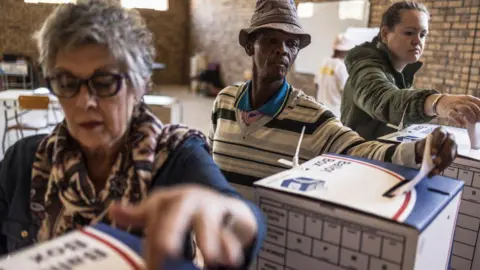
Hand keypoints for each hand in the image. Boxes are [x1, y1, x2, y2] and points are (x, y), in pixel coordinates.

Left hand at [108, 184, 257, 269]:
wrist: (223, 204)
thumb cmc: (186, 209)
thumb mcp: (163, 209)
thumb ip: (139, 213)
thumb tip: (114, 209)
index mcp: (170, 198)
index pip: (154, 217)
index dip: (151, 242)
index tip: (151, 267)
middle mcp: (190, 199)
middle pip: (178, 212)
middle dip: (172, 229)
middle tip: (166, 248)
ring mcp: (210, 206)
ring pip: (207, 222)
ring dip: (208, 240)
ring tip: (208, 258)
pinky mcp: (229, 216)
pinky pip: (228, 232)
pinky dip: (229, 247)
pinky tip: (230, 261)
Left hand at [415, 127, 457, 175]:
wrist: (425, 149)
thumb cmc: (425, 144)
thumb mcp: (422, 144)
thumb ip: (424, 147)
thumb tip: (426, 154)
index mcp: (441, 131)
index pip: (441, 135)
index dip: (437, 143)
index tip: (432, 153)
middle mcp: (450, 137)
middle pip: (449, 145)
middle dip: (442, 155)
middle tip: (435, 162)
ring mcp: (453, 146)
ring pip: (451, 155)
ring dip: (443, 164)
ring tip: (434, 171)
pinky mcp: (454, 155)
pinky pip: (450, 161)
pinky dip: (442, 167)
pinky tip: (435, 172)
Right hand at [435, 95, 479, 125]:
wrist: (440, 102)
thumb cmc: (455, 104)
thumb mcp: (464, 101)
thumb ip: (472, 106)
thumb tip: (479, 115)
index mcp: (467, 98)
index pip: (478, 102)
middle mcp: (461, 100)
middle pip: (473, 106)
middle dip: (478, 114)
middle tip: (478, 120)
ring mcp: (454, 105)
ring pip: (465, 109)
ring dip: (471, 116)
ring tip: (473, 122)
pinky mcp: (447, 110)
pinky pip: (453, 114)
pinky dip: (459, 119)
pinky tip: (462, 123)